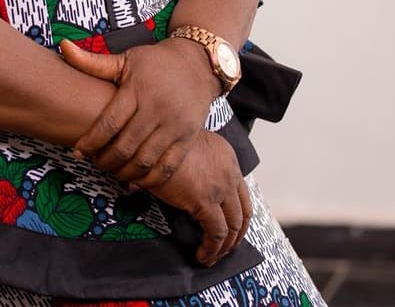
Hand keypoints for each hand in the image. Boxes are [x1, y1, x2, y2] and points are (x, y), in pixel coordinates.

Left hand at [60, 37, 219, 187]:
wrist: (196, 65)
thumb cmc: (154, 63)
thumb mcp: (125, 59)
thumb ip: (92, 62)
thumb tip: (63, 46)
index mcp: (137, 90)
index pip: (109, 123)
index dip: (91, 141)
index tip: (78, 151)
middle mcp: (157, 109)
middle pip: (126, 146)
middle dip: (105, 161)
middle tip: (94, 163)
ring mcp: (175, 126)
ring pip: (146, 160)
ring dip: (125, 172)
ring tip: (112, 171)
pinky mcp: (188, 138)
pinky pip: (169, 167)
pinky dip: (151, 180)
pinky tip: (136, 180)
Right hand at [139, 129, 252, 266]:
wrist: (151, 138)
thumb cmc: (161, 141)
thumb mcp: (185, 147)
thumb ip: (191, 163)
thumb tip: (181, 181)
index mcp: (226, 155)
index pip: (241, 191)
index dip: (238, 214)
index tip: (230, 228)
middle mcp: (230, 171)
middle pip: (243, 211)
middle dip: (236, 234)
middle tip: (226, 248)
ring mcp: (221, 186)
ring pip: (233, 226)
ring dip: (225, 246)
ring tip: (213, 256)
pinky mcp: (206, 201)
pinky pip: (217, 234)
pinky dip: (212, 249)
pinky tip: (202, 256)